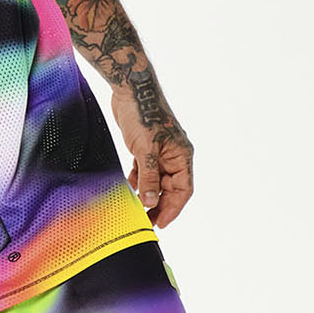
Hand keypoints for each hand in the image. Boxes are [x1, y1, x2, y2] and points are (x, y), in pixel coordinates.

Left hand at [110, 81, 193, 227]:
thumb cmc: (142, 114)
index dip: (173, 209)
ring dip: (148, 193)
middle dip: (159, 205)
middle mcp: (174, 155)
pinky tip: (130, 186)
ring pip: (157, 180)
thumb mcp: (145, 149)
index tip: (160, 223)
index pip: (183, 190)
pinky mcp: (146, 147)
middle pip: (170, 188)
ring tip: (136, 208)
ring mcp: (160, 151)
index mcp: (182, 155)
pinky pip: (146, 170)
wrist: (130, 89)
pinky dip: (139, 179)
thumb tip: (151, 203)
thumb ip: (149, 177)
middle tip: (145, 220)